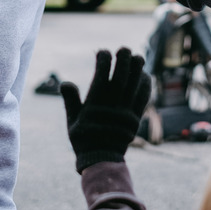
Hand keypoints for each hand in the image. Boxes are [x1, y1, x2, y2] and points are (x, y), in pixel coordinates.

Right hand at [60, 48, 150, 173]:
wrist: (100, 160)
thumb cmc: (83, 139)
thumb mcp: (72, 121)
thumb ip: (70, 101)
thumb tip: (64, 83)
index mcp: (95, 104)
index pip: (101, 75)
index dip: (103, 60)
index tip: (103, 52)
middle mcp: (112, 106)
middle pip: (121, 77)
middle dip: (124, 60)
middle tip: (124, 49)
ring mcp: (126, 112)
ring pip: (135, 86)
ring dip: (138, 69)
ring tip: (138, 57)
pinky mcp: (135, 118)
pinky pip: (143, 99)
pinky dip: (145, 86)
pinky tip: (145, 75)